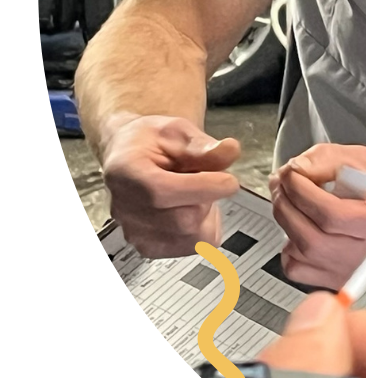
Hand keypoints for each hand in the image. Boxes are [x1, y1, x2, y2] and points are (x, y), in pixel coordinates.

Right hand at [101, 114, 239, 257]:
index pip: (165, 192)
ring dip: (207, 215)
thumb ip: (204, 145)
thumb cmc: (151, 141)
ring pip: (194, 238)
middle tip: (208, 180)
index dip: (206, 188)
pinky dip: (202, 229)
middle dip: (209, 199)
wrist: (133, 156)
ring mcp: (135, 231)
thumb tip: (230, 150)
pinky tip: (189, 208)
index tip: (230, 181)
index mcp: (127, 171)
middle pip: (184, 221)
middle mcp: (124, 207)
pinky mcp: (149, 246)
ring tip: (195, 194)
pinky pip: (193, 246)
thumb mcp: (178, 131)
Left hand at [269, 144, 365, 287]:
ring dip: (285, 222)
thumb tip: (297, 170)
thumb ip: (330, 160)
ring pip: (300, 254)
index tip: (290, 173)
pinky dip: (289, 247)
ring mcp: (353, 268)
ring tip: (290, 200)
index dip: (302, 191)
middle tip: (283, 183)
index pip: (330, 214)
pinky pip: (299, 269)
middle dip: (287, 204)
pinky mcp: (340, 277)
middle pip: (310, 237)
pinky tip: (301, 227)